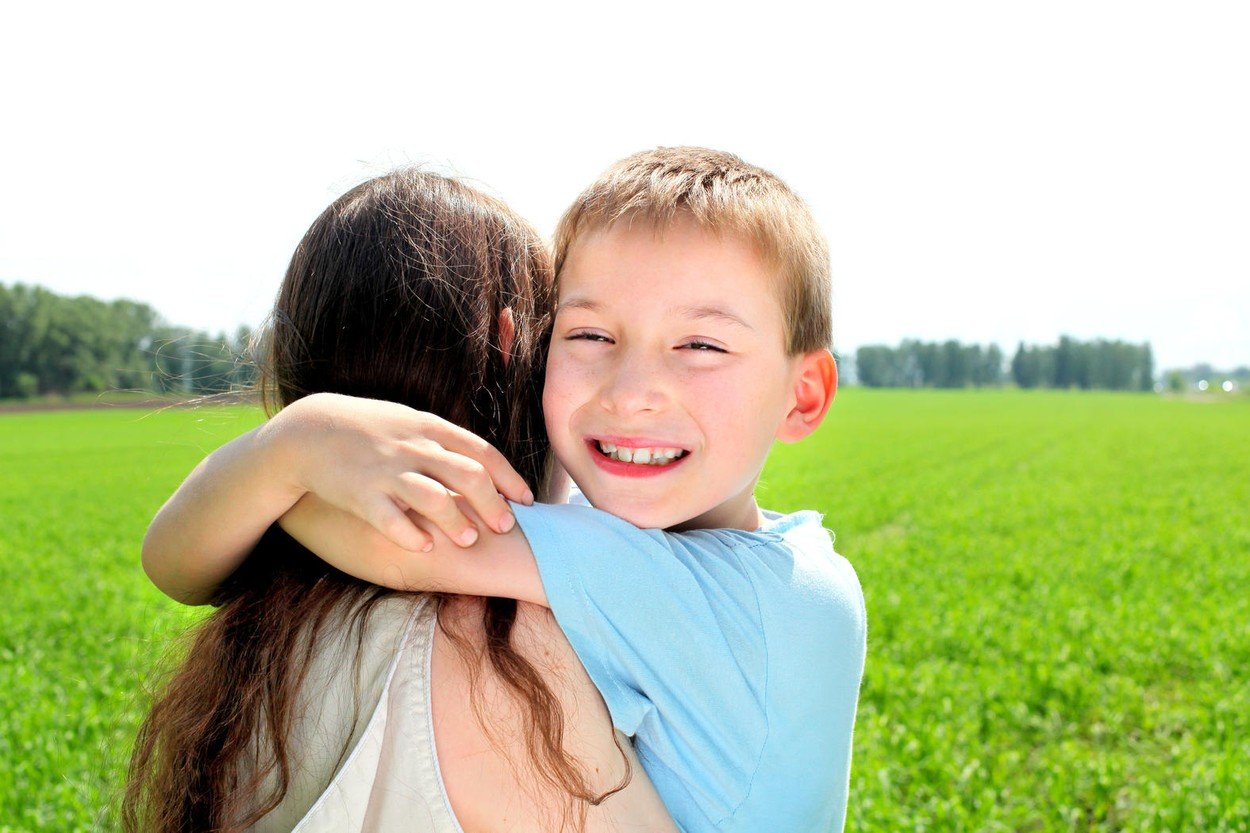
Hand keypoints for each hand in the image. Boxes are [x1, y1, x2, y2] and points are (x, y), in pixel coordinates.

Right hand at [269, 392, 533, 551]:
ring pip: (434, 498)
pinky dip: (412, 536)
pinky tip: (425, 546)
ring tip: (469, 540)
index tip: (527, 500)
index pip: (482, 452)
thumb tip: (486, 468)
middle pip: (468, 476)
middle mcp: (413, 448)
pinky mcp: (361, 494)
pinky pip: (392, 520)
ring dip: (457, 522)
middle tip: (506, 527)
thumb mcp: (410, 423)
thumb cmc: (369, 431)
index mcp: (430, 429)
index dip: (509, 478)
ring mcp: (387, 471)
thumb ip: (445, 444)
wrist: (308, 432)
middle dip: (493, 504)